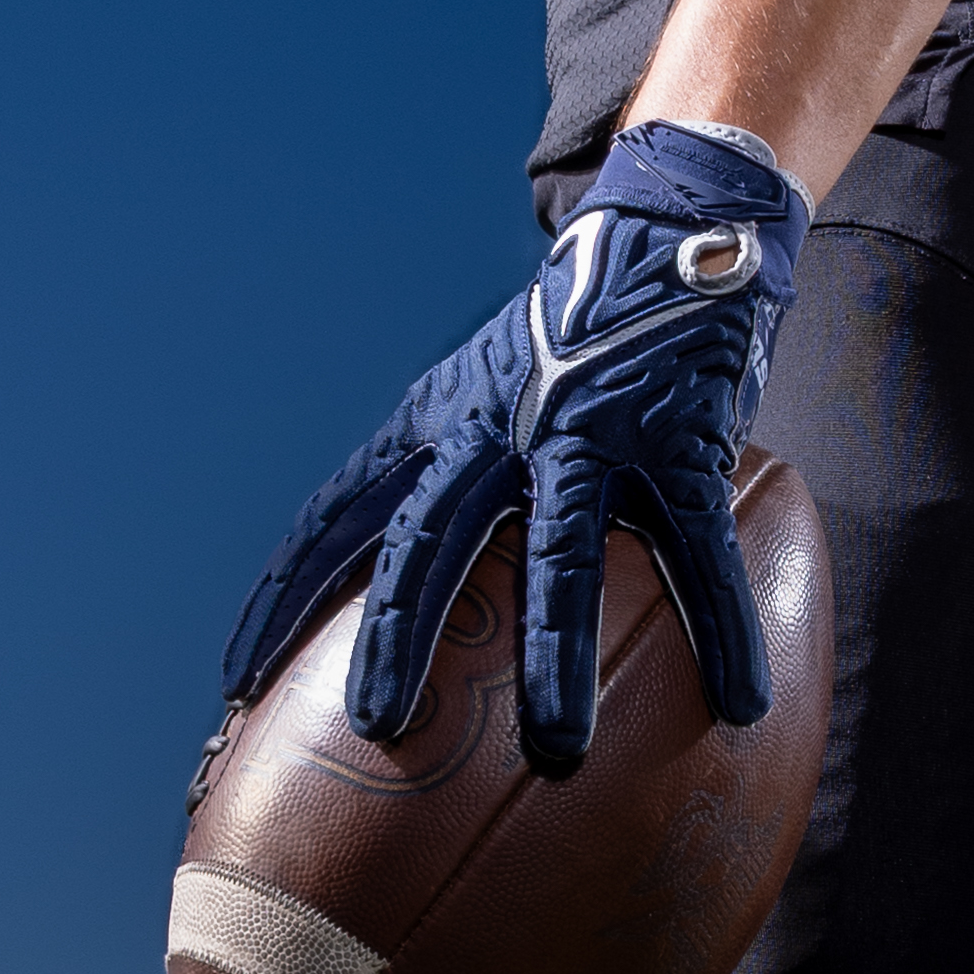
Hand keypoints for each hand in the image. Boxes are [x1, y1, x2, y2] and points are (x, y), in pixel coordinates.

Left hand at [221, 122, 809, 774]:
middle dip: (399, 637)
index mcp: (439, 418)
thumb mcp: (483, 384)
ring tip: (558, 746)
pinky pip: (699, 552)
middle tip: (378, 725)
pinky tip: (737, 702)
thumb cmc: (569, 333)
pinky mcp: (678, 443)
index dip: (285, 595)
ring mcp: (588, 432)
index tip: (236, 677)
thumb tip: (411, 589)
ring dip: (556, 654)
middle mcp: (498, 427)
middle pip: (429, 541)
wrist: (669, 227)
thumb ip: (450, 468)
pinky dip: (720, 627)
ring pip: (560, 556)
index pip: (340, 511)